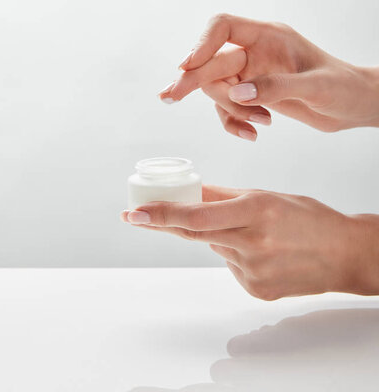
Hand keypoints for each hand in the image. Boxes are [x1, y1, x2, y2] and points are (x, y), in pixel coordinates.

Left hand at [121, 186, 378, 299]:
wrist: (343, 254)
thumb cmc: (308, 218)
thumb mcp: (267, 195)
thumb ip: (224, 195)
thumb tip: (192, 189)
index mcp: (255, 211)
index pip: (197, 215)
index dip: (162, 214)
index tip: (134, 213)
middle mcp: (252, 243)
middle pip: (195, 233)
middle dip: (164, 223)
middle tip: (137, 215)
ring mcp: (253, 270)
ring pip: (215, 247)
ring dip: (219, 236)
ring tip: (255, 231)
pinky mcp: (256, 289)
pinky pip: (230, 266)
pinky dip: (235, 253)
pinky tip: (262, 251)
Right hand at [158, 14, 378, 139]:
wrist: (354, 105)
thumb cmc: (343, 88)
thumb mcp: (315, 87)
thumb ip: (275, 88)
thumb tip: (237, 93)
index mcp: (269, 36)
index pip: (224, 27)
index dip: (202, 43)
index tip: (188, 64)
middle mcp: (255, 52)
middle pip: (211, 61)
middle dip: (193, 80)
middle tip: (169, 97)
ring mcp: (252, 74)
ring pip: (217, 88)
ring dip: (230, 110)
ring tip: (259, 125)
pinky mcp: (253, 94)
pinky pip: (228, 107)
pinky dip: (235, 122)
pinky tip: (254, 134)